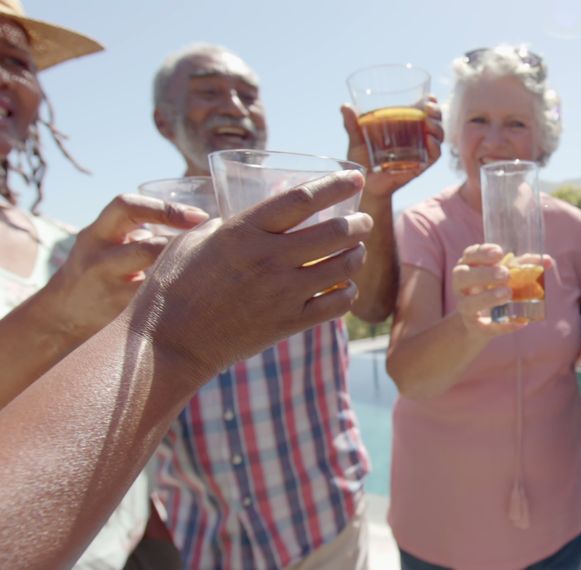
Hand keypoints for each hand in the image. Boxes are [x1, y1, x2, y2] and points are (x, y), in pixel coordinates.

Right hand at [40, 194, 208, 340]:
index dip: (165, 209)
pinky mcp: (119, 316)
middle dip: (184, 249)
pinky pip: (157, 305)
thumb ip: (141, 228)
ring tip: (213, 272)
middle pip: (146, 249)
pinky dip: (181, 300)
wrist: (63, 313)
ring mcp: (108, 290)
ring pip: (155, 282)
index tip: (199, 216)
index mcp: (97, 233)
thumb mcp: (108, 241)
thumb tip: (202, 220)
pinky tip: (202, 298)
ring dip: (186, 276)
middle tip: (217, 249)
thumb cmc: (99, 267)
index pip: (127, 207)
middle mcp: (99, 260)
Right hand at [131, 171, 370, 383]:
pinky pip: (337, 304)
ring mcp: (282, 293)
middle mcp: (268, 259)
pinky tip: (344, 285)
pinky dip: (347, 291)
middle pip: (334, 233)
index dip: (335, 185)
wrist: (168, 343)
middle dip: (358, 223)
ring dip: (357, 255)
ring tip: (357, 250)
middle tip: (363, 219)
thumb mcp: (195, 240)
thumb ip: (229, 224)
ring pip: (343, 267)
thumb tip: (256, 216)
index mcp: (244, 232)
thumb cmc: (173, 287)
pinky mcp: (288, 323)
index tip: (356, 176)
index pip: (302, 199)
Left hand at [342, 95, 444, 199]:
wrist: (364, 185)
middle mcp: (415, 137)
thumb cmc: (362, 161)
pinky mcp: (420, 166)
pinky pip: (433, 156)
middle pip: (435, 120)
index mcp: (404, 126)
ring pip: (438, 136)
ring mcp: (419, 151)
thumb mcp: (357, 140)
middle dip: (436, 113)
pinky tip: (429, 141)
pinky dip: (435, 147)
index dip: (430, 102)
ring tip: (429, 122)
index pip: (423, 110)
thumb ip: (352, 124)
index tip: (428, 97)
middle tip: (428, 109)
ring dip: (437, 127)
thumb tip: (345, 106)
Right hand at [451, 244, 527, 337]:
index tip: (499, 253)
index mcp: (468, 267)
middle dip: (484, 274)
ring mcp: (465, 307)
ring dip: (487, 298)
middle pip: (462, 276)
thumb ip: (525, 265)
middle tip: (505, 274)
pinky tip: (520, 323)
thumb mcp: (507, 274)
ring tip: (507, 294)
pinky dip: (503, 326)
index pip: (469, 255)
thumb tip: (549, 260)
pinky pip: (486, 328)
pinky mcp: (475, 326)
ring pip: (468, 304)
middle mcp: (461, 286)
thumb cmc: (494, 288)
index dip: (482, 253)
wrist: (479, 322)